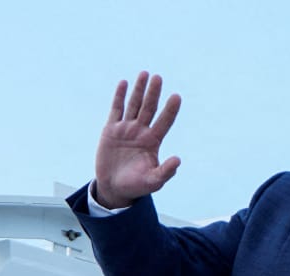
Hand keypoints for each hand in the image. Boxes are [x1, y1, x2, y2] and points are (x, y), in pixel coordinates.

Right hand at [93, 71, 182, 208]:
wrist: (114, 188)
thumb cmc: (136, 185)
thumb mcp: (153, 182)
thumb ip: (165, 172)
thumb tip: (178, 160)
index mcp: (153, 141)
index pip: (164, 122)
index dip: (170, 110)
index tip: (176, 97)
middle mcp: (141, 132)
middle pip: (149, 108)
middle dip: (153, 93)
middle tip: (158, 78)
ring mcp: (126, 129)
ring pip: (134, 105)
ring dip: (139, 90)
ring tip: (145, 74)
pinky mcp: (111, 130)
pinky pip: (116, 110)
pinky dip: (119, 97)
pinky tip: (124, 83)